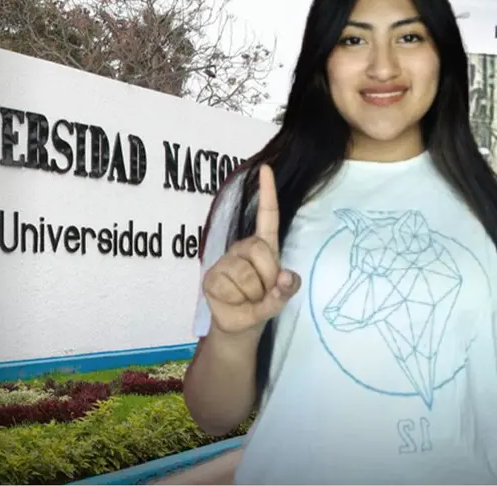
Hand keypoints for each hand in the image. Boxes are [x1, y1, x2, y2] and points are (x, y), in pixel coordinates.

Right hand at [203, 165, 300, 335]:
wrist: (239, 327)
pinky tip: (233, 301)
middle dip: (268, 277)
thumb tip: (285, 278)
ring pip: (246, 273)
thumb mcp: (279, 299)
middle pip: (260, 251)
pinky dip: (238, 301)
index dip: (267, 193)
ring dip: (253, 293)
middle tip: (263, 292)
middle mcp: (244, 248)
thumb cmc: (262, 304)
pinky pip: (230, 286)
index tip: (266, 169)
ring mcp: (226, 261)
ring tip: (248, 298)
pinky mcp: (211, 277)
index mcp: (264, 246)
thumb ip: (285, 291)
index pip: (267, 216)